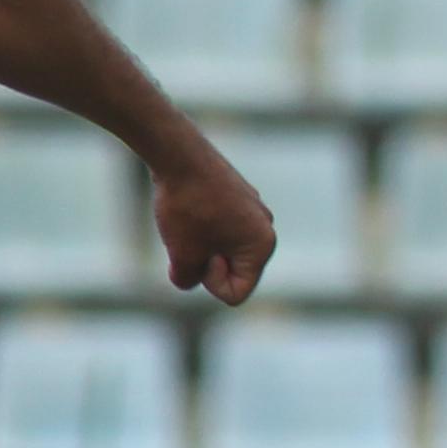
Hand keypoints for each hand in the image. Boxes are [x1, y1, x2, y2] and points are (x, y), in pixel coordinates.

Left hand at [152, 144, 275, 304]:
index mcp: (263, 246)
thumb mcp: (182, 255)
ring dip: (203, 244)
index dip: (210, 282)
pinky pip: (221, 226)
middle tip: (189, 238)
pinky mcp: (239, 195)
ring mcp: (254, 209)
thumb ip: (188, 279)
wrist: (180, 155)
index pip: (237, 293)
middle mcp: (266, 228)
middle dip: (207, 262)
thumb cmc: (186, 207)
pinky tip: (188, 207)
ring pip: (225, 247)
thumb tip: (190, 277)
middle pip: (234, 270)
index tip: (199, 254)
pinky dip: (203, 225)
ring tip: (186, 221)